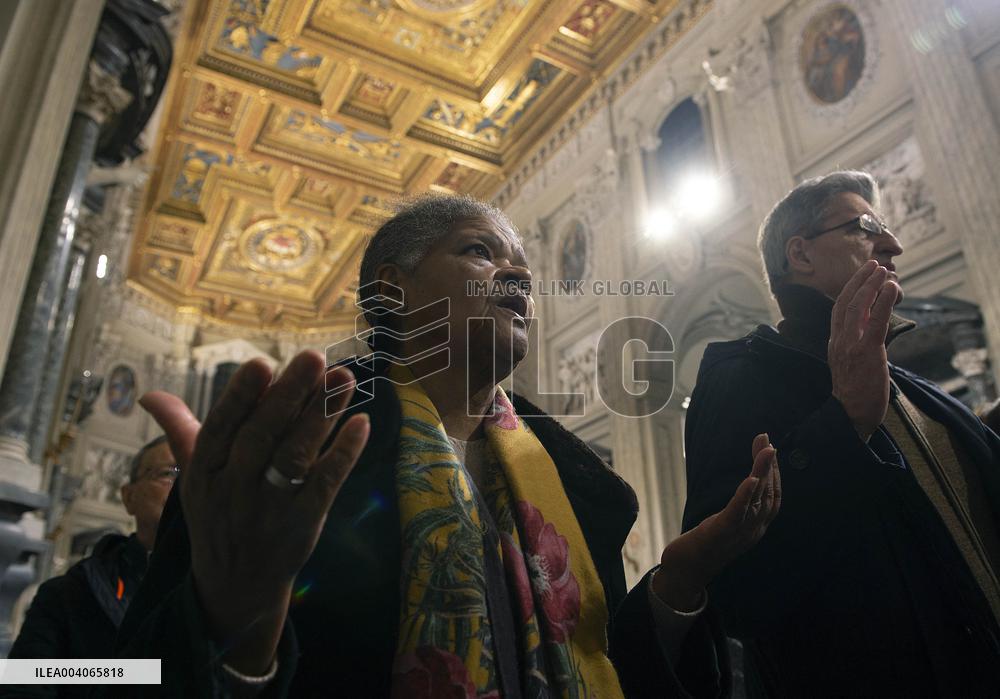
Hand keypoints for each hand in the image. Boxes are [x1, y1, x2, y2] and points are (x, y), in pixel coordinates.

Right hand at [139, 351, 369, 673]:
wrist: (235, 585)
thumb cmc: (218, 514)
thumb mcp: (194, 477)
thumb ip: (180, 430)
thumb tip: (149, 394)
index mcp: (204, 471)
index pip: (221, 428)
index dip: (241, 397)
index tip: (262, 363)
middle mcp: (235, 488)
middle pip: (263, 436)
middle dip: (289, 395)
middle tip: (314, 358)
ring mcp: (270, 508)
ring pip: (296, 456)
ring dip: (322, 415)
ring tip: (343, 378)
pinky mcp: (303, 524)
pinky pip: (325, 486)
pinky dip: (343, 455)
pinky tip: (360, 424)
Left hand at [653, 434, 779, 611]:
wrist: (684, 573)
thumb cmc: (702, 546)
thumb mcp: (723, 523)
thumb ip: (736, 509)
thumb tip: (743, 488)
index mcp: (754, 527)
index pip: (772, 497)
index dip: (774, 473)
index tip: (770, 449)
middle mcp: (752, 530)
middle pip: (768, 494)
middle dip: (769, 465)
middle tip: (767, 439)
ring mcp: (739, 534)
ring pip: (757, 500)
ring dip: (762, 472)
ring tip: (767, 449)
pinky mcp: (721, 534)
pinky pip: (737, 513)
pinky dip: (746, 495)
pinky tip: (751, 479)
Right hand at [829, 260, 899, 440]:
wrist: (850, 414)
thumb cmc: (854, 394)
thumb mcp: (849, 364)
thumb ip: (856, 345)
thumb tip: (873, 329)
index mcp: (835, 342)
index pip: (839, 309)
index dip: (850, 289)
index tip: (863, 275)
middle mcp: (839, 340)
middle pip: (845, 302)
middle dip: (860, 280)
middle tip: (874, 265)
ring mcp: (851, 345)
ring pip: (858, 307)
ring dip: (871, 285)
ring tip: (884, 271)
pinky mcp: (867, 352)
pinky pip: (875, 321)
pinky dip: (883, 302)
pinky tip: (891, 289)